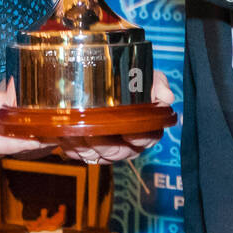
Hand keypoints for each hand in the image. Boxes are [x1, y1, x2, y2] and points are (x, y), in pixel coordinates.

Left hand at [55, 71, 175, 164]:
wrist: (99, 83)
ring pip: (98, 155)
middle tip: (91, 129)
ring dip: (84, 145)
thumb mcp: (144, 76)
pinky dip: (71, 147)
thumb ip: (157, 83)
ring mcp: (110, 150)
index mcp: (148, 129)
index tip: (128, 130)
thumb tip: (167, 97)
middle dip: (104, 142)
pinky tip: (65, 135)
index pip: (147, 137)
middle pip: (118, 151)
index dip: (138, 136)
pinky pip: (80, 156)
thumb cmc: (128, 80)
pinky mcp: (90, 152)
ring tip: (74, 130)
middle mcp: (130, 145)